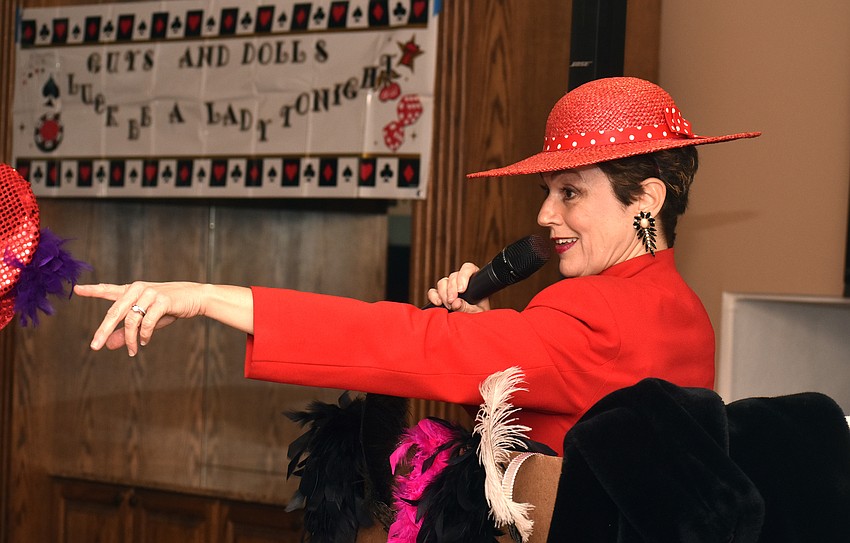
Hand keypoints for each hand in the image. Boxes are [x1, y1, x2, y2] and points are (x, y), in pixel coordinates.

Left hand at [74, 281, 205, 356]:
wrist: (195, 297)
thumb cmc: (169, 308)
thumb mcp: (146, 319)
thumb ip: (126, 330)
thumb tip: (109, 344)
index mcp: (131, 291)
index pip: (108, 290)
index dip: (92, 290)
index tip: (76, 289)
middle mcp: (137, 289)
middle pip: (114, 312)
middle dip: (104, 331)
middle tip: (95, 346)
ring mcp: (150, 293)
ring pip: (131, 320)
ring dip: (130, 339)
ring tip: (133, 351)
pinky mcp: (162, 300)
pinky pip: (147, 322)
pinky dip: (144, 335)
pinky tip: (144, 342)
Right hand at [425, 262, 490, 312]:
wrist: (471, 324)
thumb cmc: (477, 315)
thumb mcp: (476, 312)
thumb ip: (467, 307)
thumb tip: (456, 302)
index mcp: (474, 280)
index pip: (468, 268)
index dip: (463, 277)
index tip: (461, 290)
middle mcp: (460, 281)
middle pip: (453, 276)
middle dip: (451, 290)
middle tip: (452, 301)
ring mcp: (449, 287)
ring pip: (442, 282)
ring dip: (443, 294)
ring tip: (448, 306)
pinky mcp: (440, 295)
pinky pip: (433, 291)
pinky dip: (433, 296)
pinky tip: (438, 303)